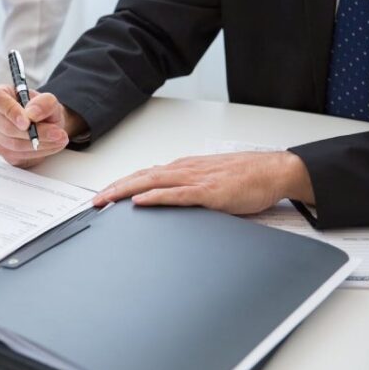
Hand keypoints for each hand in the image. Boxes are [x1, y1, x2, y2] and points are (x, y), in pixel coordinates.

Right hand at [0, 85, 84, 167]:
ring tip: (59, 138)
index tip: (27, 122)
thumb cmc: (41, 110)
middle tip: (57, 133)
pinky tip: (50, 145)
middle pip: (7, 128)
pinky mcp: (3, 152)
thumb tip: (32, 114)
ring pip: (15, 145)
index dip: (11, 112)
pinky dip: (38, 152)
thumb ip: (43, 103)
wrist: (46, 124)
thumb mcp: (49, 101)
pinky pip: (19, 156)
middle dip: (35, 133)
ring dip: (41, 144)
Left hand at [92, 151, 314, 214]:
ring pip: (152, 182)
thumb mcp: (210, 181)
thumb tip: (169, 199)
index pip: (145, 175)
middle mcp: (185, 170)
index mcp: (184, 168)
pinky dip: (156, 197)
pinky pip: (177, 194)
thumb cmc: (246, 177)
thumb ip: (189, 188)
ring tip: (105, 200)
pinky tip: (140, 201)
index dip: (121, 184)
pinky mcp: (209, 192)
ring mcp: (196, 179)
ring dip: (125, 191)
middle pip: (141, 177)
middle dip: (114, 189)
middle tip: (94, 202)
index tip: (104, 195)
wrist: (274, 171)